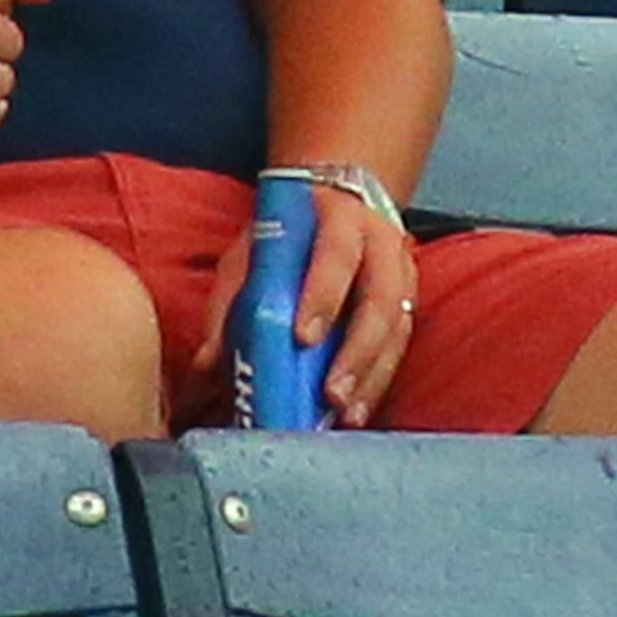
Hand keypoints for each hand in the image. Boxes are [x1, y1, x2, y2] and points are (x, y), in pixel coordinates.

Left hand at [190, 181, 419, 429]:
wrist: (336, 202)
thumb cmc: (291, 231)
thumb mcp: (254, 247)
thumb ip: (230, 298)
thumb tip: (208, 359)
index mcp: (340, 218)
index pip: (337, 255)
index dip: (323, 296)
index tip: (303, 338)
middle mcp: (379, 244)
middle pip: (380, 299)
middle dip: (356, 352)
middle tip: (331, 394)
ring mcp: (401, 273)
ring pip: (397, 329)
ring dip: (371, 376)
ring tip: (346, 413)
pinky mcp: (408, 302)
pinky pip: (401, 347)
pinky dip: (378, 382)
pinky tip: (358, 410)